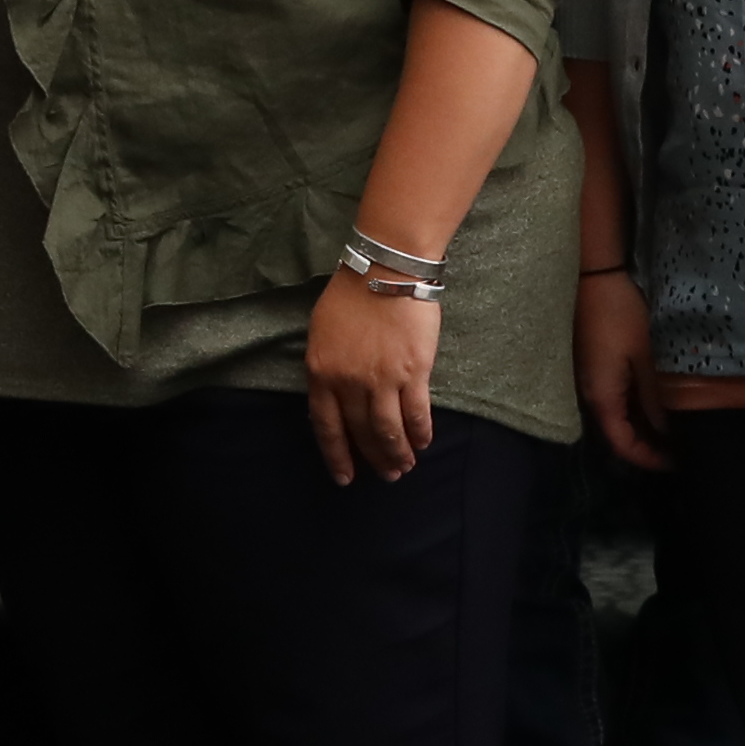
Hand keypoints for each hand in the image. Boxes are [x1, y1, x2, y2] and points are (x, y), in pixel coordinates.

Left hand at [303, 270, 441, 487]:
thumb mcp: (321, 333)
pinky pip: (416, 413)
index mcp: (321, 372)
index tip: (345, 477)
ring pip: (389, 431)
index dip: (336, 455)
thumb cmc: (351, 295)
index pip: (326, 427)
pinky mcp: (413, 372)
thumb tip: (336, 399)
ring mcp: (381, 379)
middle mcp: (349, 382)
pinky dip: (420, 432)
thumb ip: (326, 368)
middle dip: (373, 459)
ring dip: (397, 453)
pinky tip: (423, 442)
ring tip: (405, 467)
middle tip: (386, 476)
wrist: (386, 268)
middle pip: (361, 433)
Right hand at [574, 266, 668, 469]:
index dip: (648, 459)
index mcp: (602, 396)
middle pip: (616, 434)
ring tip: (671, 429)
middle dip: (646, 446)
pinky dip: (632, 408)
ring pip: (614, 416)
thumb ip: (653, 396)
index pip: (622, 444)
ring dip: (640, 427)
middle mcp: (589, 394)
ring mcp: (588, 380)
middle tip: (679, 449)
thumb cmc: (620, 314)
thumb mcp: (644, 356)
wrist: (593, 276)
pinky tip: (653, 403)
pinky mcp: (592, 366)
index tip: (676, 463)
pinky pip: (611, 398)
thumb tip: (665, 428)